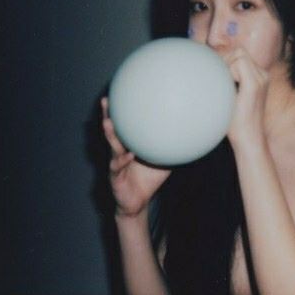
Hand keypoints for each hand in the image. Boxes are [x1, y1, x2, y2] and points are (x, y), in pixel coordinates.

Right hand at [101, 97, 170, 216]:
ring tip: (108, 123)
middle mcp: (119, 151)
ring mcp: (115, 163)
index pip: (124, 125)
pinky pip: (117, 166)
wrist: (138, 202)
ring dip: (109, 134)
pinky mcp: (115, 176)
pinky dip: (123, 160)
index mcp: (129, 145)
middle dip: (107, 115)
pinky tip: (129, 154)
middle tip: (105, 101)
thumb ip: (172, 147)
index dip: (120, 110)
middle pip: (112, 131)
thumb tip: (189, 134)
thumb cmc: (149, 179)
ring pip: (112, 146)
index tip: (120, 93)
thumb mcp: (164, 161)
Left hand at [221, 47, 269, 147]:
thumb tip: (208, 73)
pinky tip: (226, 87)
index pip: (241, 55)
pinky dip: (229, 71)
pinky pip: (239, 64)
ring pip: (240, 55)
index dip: (226, 59)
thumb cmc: (237, 123)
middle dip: (225, 59)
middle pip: (240, 52)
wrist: (248, 139)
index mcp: (259, 78)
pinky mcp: (254, 85)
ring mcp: (260, 79)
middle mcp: (262, 76)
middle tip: (215, 77)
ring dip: (227, 65)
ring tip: (222, 84)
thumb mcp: (232, 98)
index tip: (216, 73)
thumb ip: (227, 84)